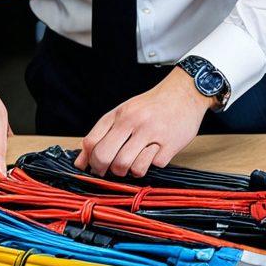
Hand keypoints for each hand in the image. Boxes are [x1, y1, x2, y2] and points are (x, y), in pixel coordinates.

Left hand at [75, 68, 211, 177]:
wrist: (184, 94)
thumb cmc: (150, 107)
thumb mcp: (123, 112)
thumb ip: (102, 134)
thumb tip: (81, 162)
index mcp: (119, 114)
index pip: (91, 142)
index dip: (88, 160)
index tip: (93, 167)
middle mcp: (133, 122)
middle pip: (105, 157)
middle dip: (104, 171)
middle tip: (110, 171)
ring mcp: (152, 133)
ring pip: (128, 167)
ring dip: (128, 171)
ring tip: (134, 162)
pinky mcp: (169, 145)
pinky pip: (152, 167)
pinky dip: (151, 165)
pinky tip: (154, 154)